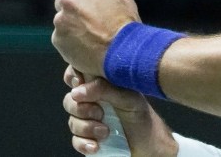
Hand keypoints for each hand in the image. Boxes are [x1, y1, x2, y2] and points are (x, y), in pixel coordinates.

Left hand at [51, 0, 139, 77]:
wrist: (123, 53)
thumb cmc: (125, 26)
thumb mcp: (122, 1)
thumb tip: (100, 0)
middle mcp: (67, 1)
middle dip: (72, 8)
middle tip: (88, 18)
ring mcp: (60, 22)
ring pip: (62, 20)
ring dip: (72, 26)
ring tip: (90, 37)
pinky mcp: (58, 40)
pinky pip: (62, 38)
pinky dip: (70, 42)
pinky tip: (86, 47)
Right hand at [63, 65, 178, 156]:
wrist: (149, 146)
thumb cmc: (142, 117)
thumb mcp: (128, 99)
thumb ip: (104, 89)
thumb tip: (77, 91)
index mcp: (102, 86)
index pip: (78, 73)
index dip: (73, 77)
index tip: (79, 83)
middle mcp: (93, 101)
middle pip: (70, 100)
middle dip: (82, 109)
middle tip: (100, 113)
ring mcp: (89, 121)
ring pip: (72, 121)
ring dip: (87, 128)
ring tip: (106, 132)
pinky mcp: (88, 139)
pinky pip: (75, 140)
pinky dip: (84, 144)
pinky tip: (96, 146)